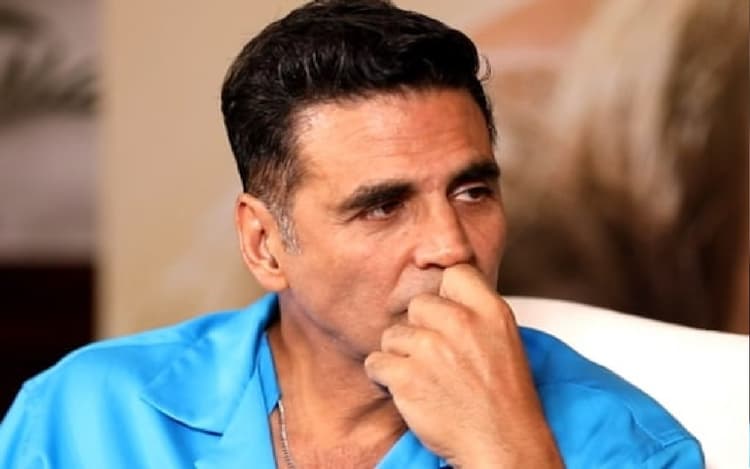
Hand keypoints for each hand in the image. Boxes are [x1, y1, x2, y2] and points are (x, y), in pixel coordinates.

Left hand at [364, 264, 562, 467]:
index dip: (446, 296)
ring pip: (393, 335)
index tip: (446, 316)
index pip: (454, 273)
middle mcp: (461, 323)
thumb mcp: (504, 340)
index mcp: (490, 311)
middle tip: (435, 357)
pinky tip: (406, 389)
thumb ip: (476, 311)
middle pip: (417, 305)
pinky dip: (384, 377)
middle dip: (420, 329)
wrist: (503, 445)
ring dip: (401, 356)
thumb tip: (444, 293)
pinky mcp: (407, 377)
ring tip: (424, 378)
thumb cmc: (504, 398)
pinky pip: (376, 363)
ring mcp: (432, 350)